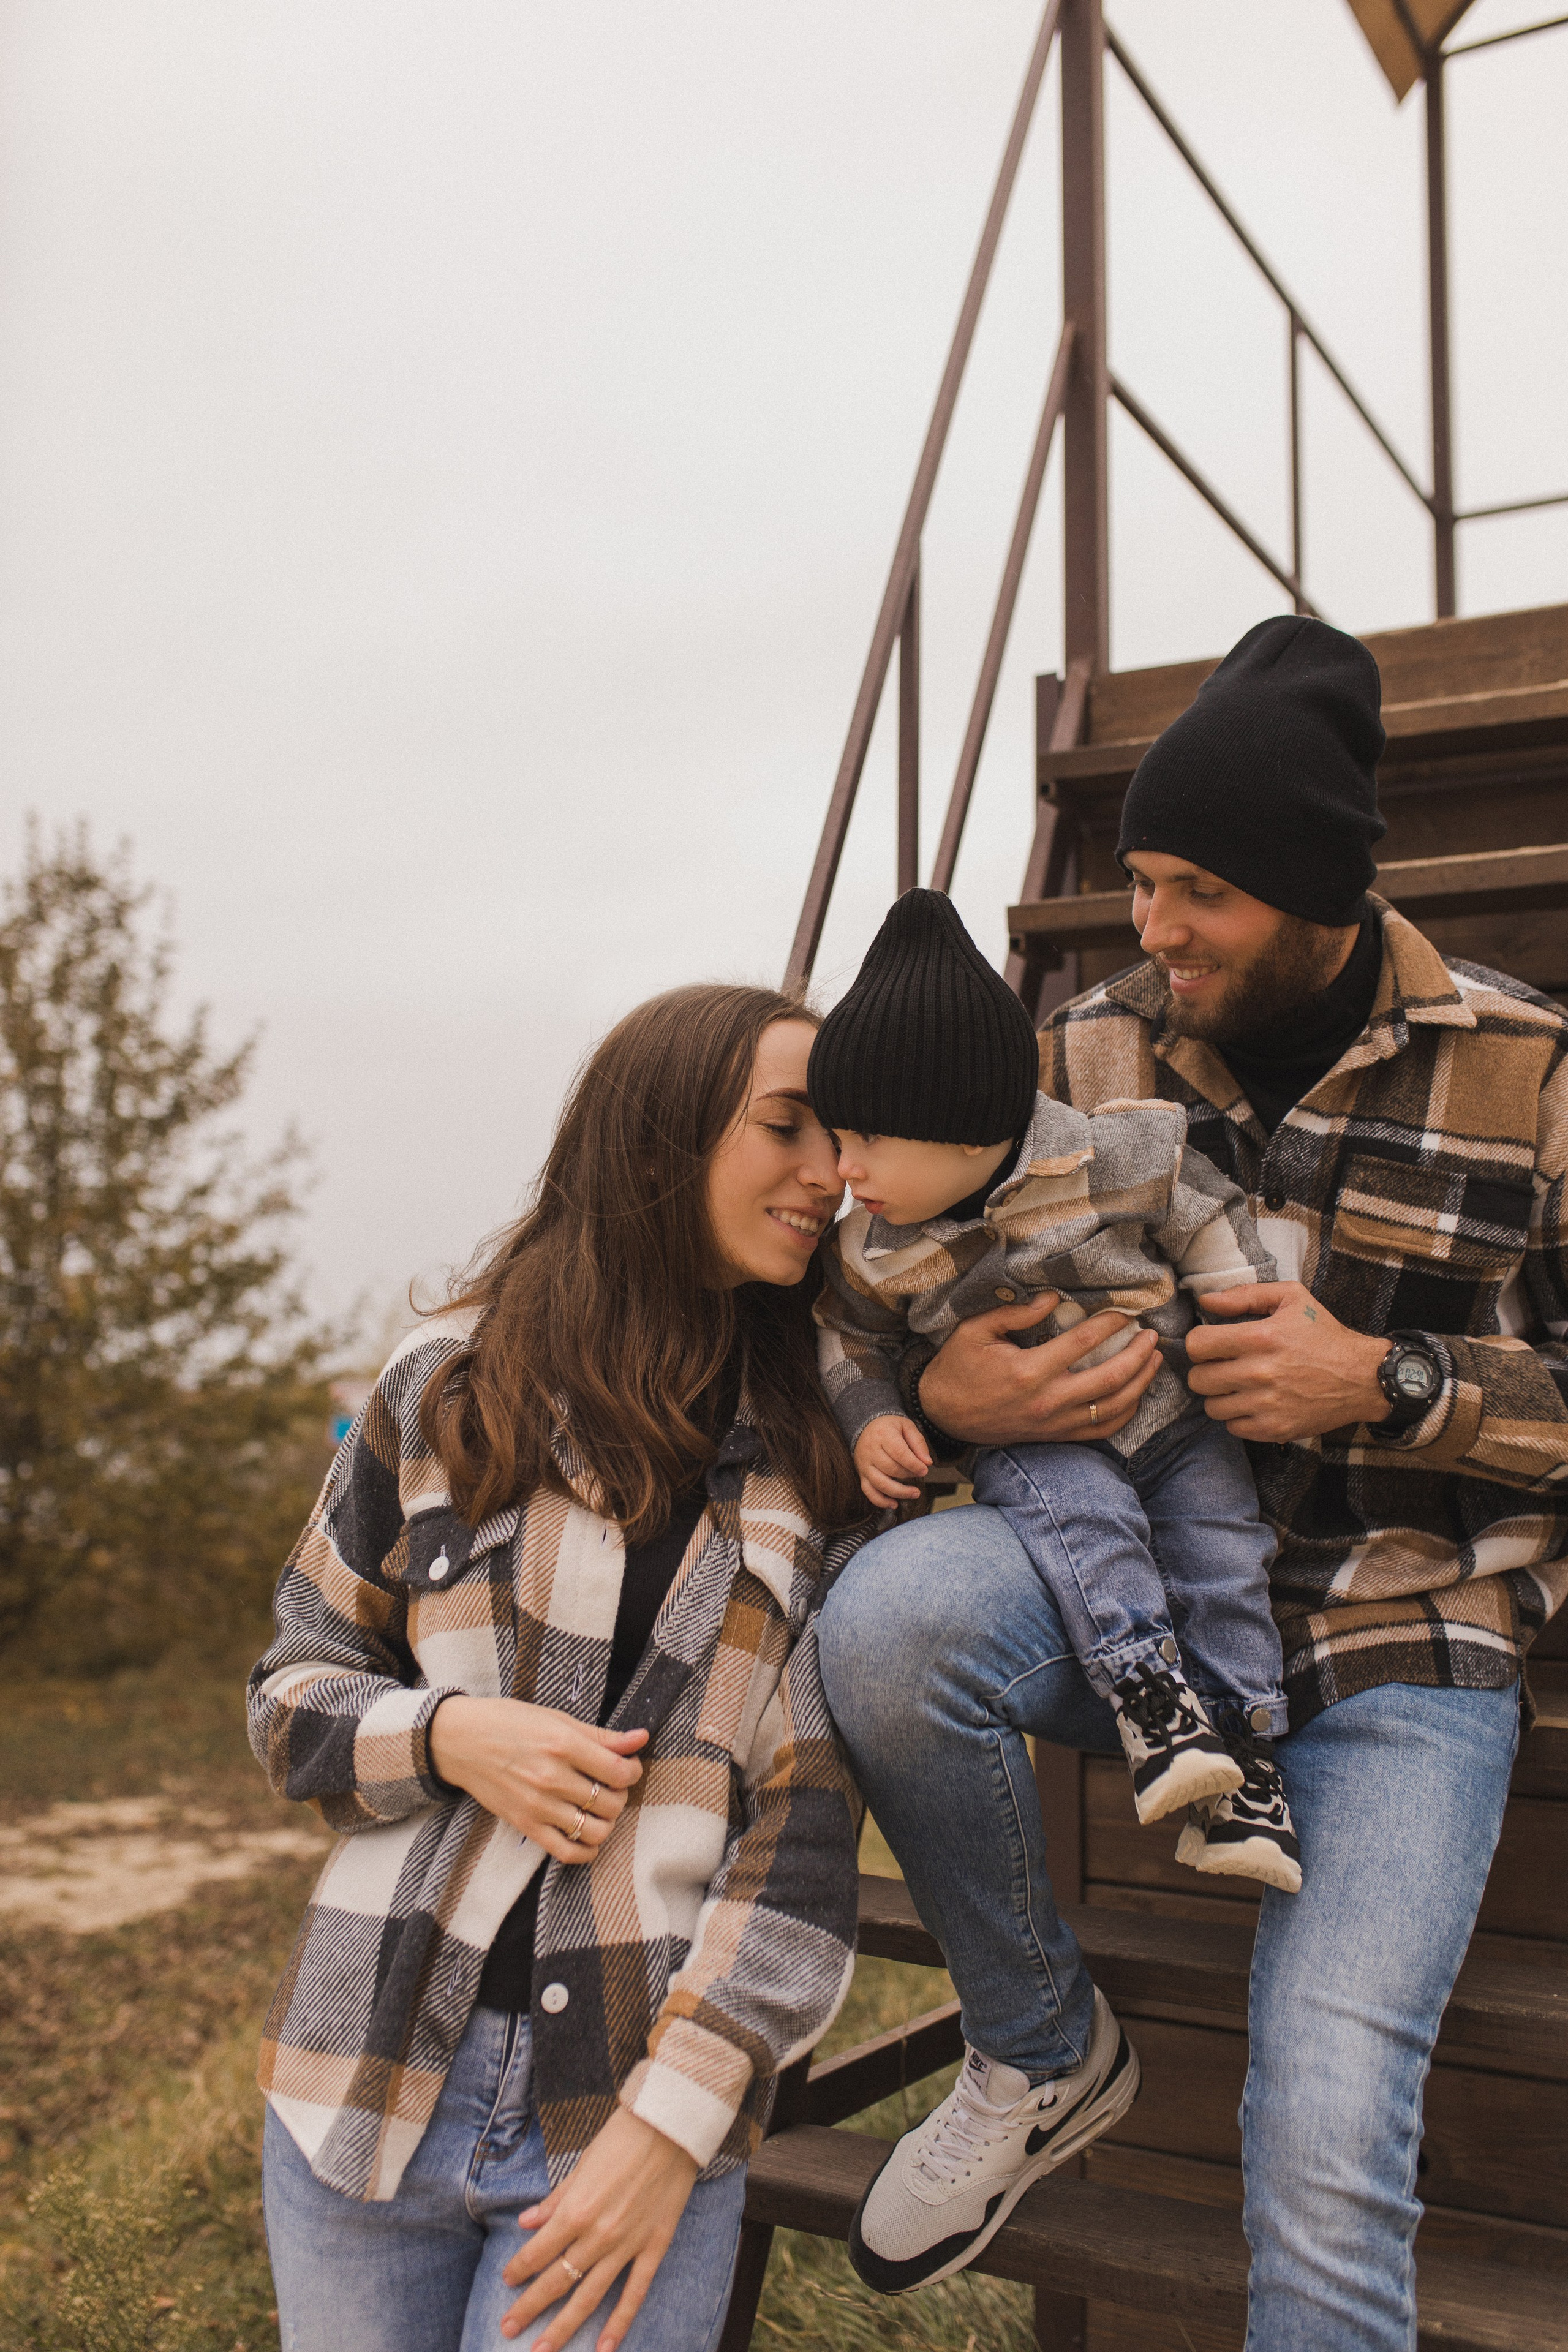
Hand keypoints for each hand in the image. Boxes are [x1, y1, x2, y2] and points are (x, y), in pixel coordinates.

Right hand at [428, 1696, 647, 1863]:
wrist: (460, 1741)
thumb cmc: (508, 1722)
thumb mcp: (557, 1719)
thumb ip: (601, 1735)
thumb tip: (641, 1738)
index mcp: (563, 1744)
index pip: (619, 1771)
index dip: (632, 1771)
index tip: (627, 1766)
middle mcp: (552, 1777)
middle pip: (611, 1802)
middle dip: (620, 1795)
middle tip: (610, 1785)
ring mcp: (538, 1805)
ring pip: (595, 1830)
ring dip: (606, 1822)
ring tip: (598, 1808)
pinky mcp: (525, 1825)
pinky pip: (566, 1851)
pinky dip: (586, 1851)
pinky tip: (587, 1836)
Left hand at [501, 2106, 698, 2350]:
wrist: (670, 2126)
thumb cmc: (622, 2138)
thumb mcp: (581, 2165)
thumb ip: (555, 2199)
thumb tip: (526, 2222)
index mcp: (576, 2210)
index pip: (538, 2251)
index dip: (519, 2268)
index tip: (507, 2280)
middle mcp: (598, 2234)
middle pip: (557, 2281)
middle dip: (529, 2307)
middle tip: (506, 2328)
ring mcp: (628, 2245)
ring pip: (590, 2296)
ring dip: (563, 2327)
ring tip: (541, 2350)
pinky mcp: (654, 2246)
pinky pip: (634, 2292)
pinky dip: (619, 2322)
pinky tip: (604, 2346)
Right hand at [855, 1415, 932, 1507]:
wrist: (866, 1427)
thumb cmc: (890, 1428)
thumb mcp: (906, 1426)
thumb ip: (918, 1443)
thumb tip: (928, 1463)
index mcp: (883, 1435)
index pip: (899, 1453)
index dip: (913, 1464)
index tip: (924, 1470)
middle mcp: (871, 1450)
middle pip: (891, 1469)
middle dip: (909, 1475)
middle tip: (921, 1474)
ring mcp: (864, 1465)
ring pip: (880, 1483)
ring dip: (899, 1492)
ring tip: (915, 1493)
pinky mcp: (862, 1475)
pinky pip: (869, 1492)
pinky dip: (881, 1501)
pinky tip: (894, 1504)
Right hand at [916, 1292, 1161, 1448]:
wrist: (943, 1415)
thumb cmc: (958, 1368)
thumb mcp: (976, 1331)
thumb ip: (1016, 1312)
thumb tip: (1053, 1297)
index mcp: (1028, 1371)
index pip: (1083, 1342)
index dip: (1110, 1323)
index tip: (1126, 1310)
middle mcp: (1048, 1401)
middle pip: (1111, 1377)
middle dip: (1139, 1354)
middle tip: (1152, 1335)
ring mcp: (1054, 1423)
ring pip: (1114, 1407)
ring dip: (1141, 1382)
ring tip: (1154, 1360)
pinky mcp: (1055, 1435)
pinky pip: (1101, 1430)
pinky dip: (1125, 1413)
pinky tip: (1136, 1394)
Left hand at [1187, 1281, 1390, 1441]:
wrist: (1362, 1377)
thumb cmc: (1324, 1334)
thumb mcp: (1291, 1298)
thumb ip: (1245, 1295)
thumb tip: (1206, 1300)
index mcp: (1260, 1338)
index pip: (1197, 1345)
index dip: (1199, 1343)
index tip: (1212, 1344)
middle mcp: (1260, 1373)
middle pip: (1198, 1379)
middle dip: (1206, 1370)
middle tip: (1224, 1366)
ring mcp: (1267, 1405)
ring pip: (1212, 1407)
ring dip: (1221, 1396)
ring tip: (1239, 1385)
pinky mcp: (1275, 1429)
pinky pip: (1232, 1427)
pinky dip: (1238, 1416)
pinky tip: (1253, 1403)